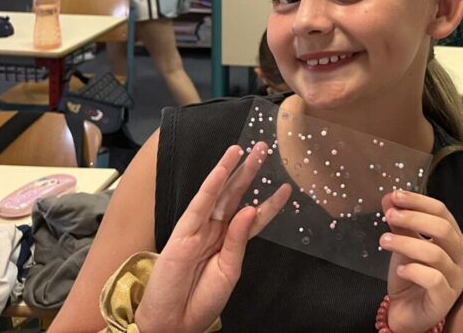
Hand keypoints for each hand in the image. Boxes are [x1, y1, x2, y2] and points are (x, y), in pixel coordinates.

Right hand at [134, 143, 290, 332]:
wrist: (174, 322)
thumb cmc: (202, 300)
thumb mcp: (229, 271)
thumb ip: (238, 240)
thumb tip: (249, 209)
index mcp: (230, 242)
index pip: (255, 216)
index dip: (271, 202)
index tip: (288, 187)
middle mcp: (216, 231)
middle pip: (237, 196)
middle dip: (251, 172)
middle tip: (265, 148)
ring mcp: (199, 229)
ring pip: (219, 194)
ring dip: (231, 170)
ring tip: (244, 149)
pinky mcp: (183, 233)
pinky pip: (199, 205)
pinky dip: (211, 187)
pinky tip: (222, 170)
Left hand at [380, 189, 462, 332]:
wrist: (407, 313)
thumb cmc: (411, 276)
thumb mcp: (404, 244)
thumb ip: (400, 222)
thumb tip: (389, 197)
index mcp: (452, 239)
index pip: (442, 212)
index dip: (419, 201)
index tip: (396, 196)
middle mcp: (459, 257)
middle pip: (443, 229)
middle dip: (414, 218)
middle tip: (390, 215)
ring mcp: (455, 279)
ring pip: (436, 254)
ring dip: (406, 243)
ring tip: (384, 240)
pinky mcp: (445, 299)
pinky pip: (434, 280)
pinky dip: (414, 271)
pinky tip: (400, 270)